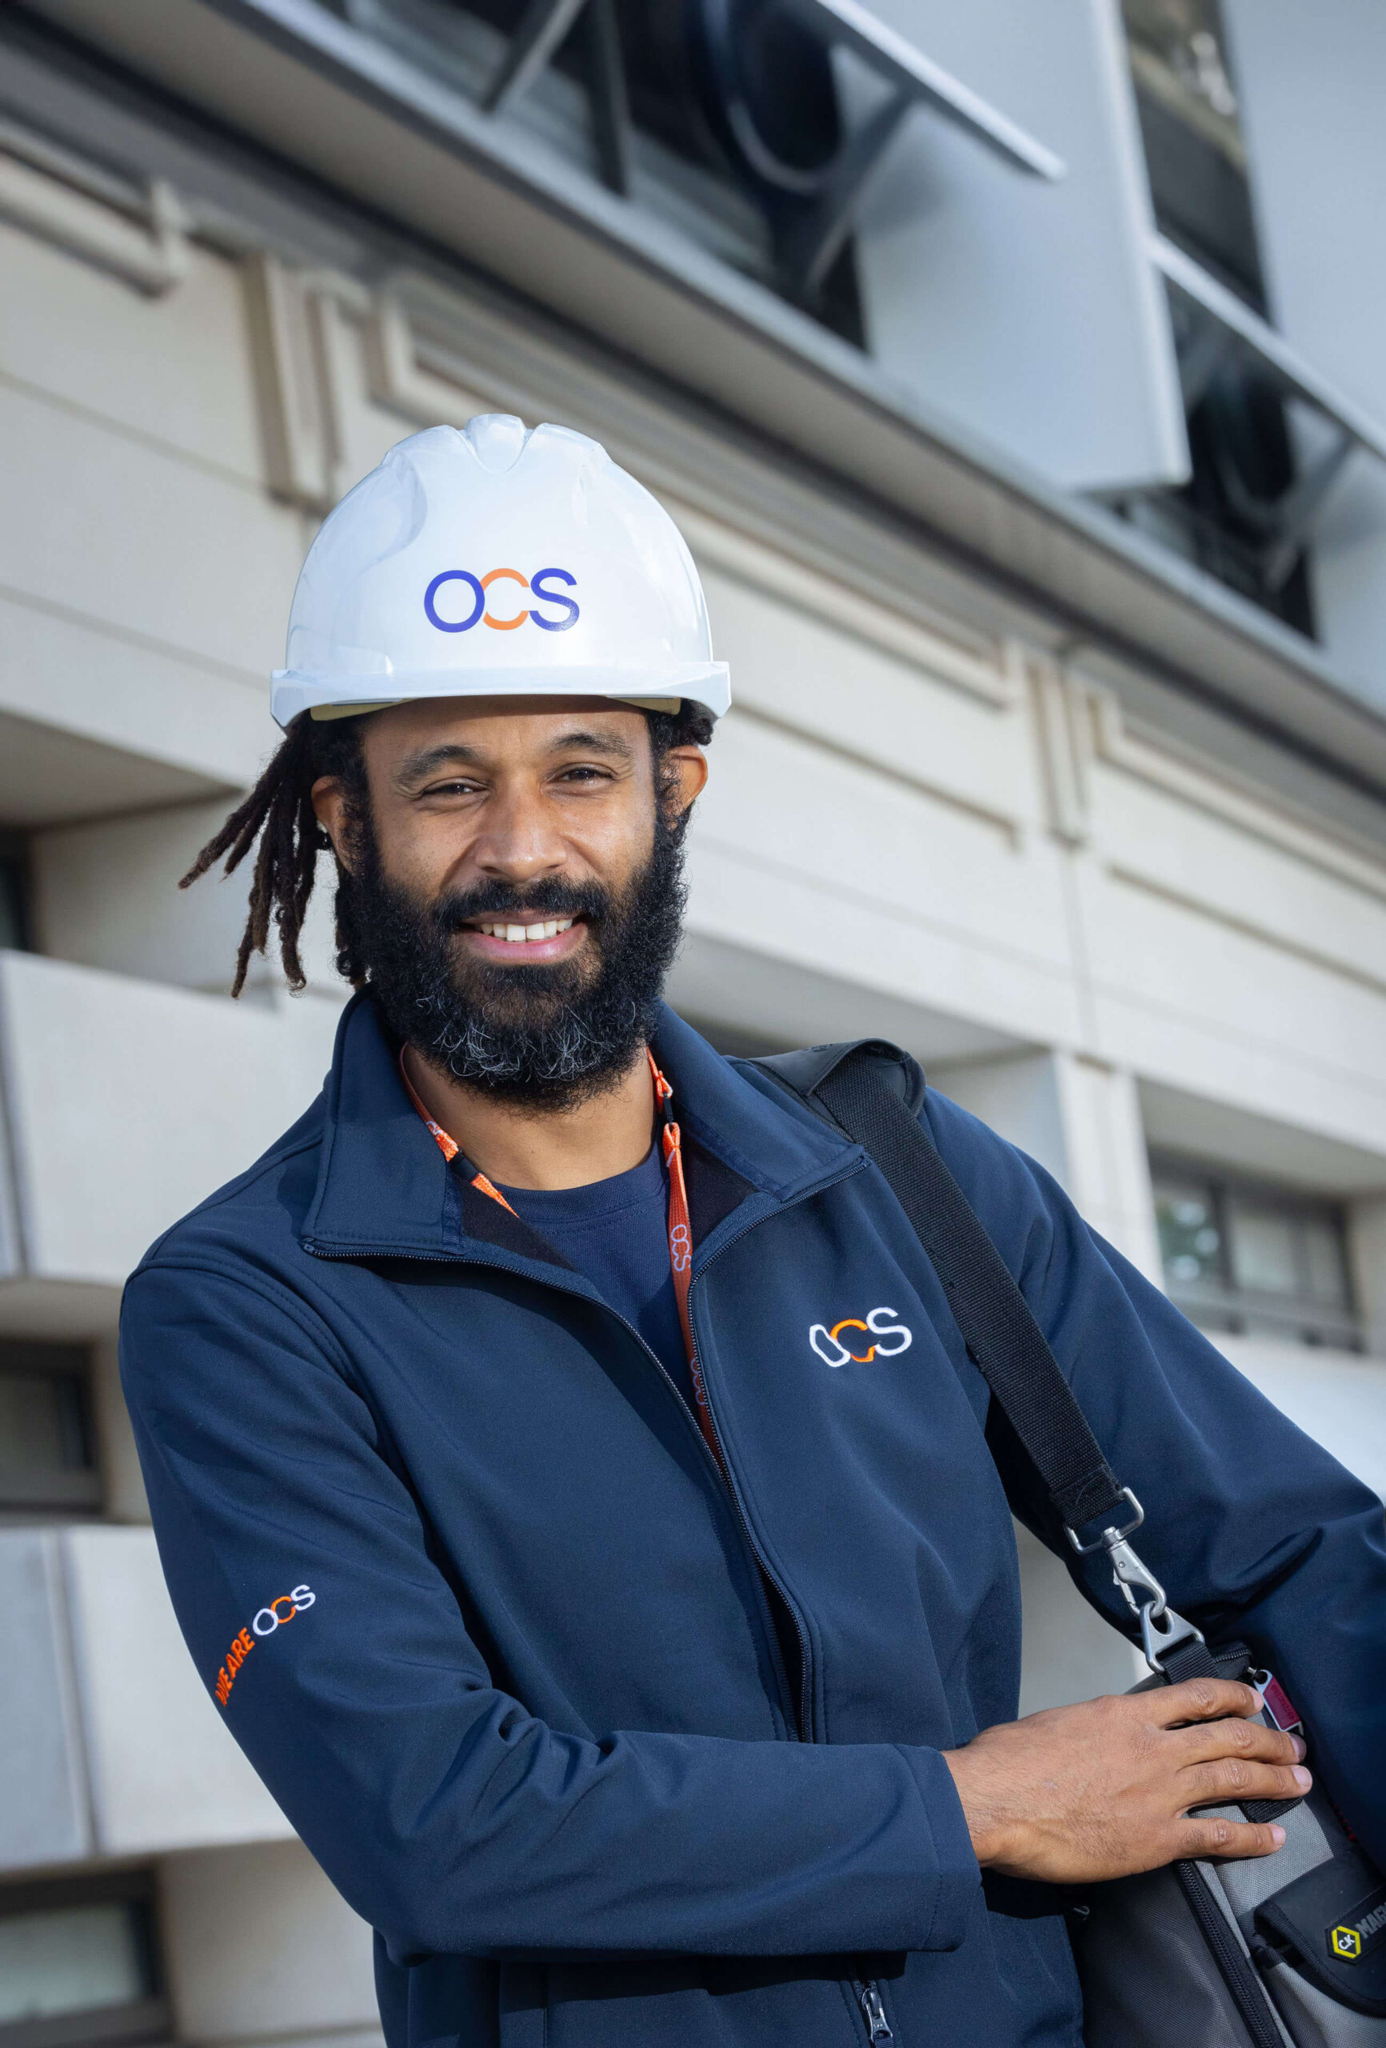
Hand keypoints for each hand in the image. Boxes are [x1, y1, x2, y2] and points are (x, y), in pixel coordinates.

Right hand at [942, 1678, 1309, 1883]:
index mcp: (1124, 1714)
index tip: (1251, 1700)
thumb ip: (1090, 1728)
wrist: (997, 1800)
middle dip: (1268, 1741)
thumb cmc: (1010, 1761)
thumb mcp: (1056, 1722)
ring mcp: (1160, 1793)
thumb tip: (1095, 1737)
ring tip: (1298, 1783)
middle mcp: (1153, 1747)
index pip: (1194, 1697)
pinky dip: (1252, 1837)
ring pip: (1234, 1780)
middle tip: (1292, 1747)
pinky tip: (1273, 1838)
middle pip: (1228, 1737)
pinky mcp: (1158, 1839)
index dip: (1232, 1697)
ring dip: (1274, 1781)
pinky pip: (1219, 1837)